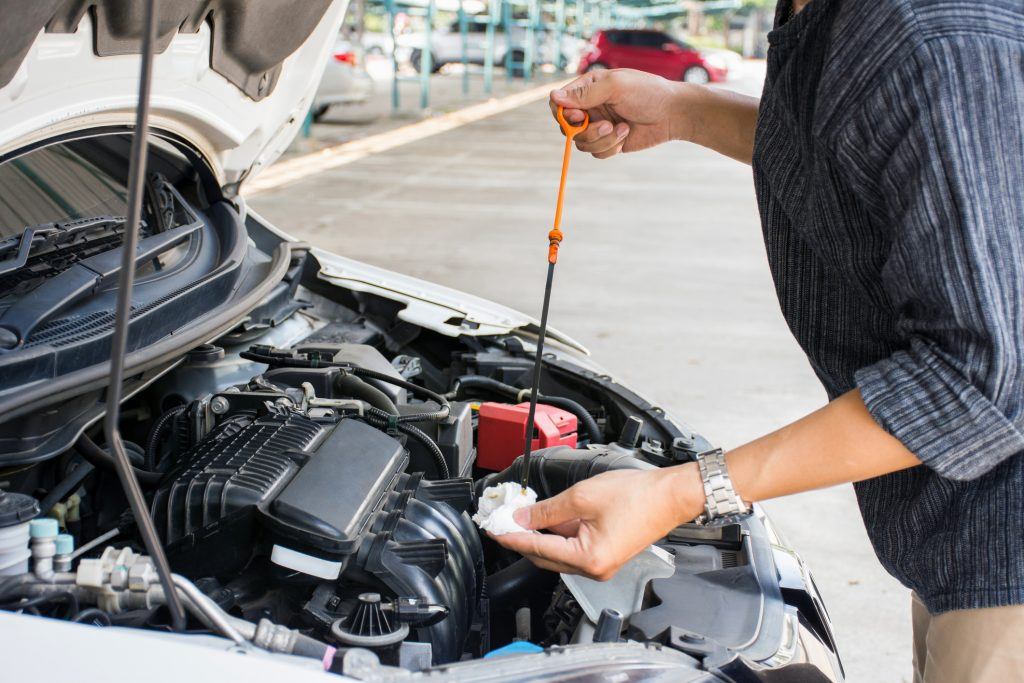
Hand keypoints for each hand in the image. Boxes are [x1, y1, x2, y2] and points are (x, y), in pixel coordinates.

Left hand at [492, 464, 703, 580]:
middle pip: (544, 556)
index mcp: (588, 559)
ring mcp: (600, 564)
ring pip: (557, 552)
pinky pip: (572, 547)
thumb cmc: (637, 496)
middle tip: (502, 521)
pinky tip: (548, 518)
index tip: (493, 528)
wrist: (670, 495)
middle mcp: (594, 569)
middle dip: (521, 537)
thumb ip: (547, 510)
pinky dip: (557, 534)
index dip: (511, 536)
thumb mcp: (581, 497)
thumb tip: (522, 517)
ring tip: (522, 515)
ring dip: (539, 535)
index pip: (537, 548)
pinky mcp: (605, 554)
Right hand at [550, 69, 692, 158]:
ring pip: (581, 144)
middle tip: (606, 125)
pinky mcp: (609, 143)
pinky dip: (610, 147)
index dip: (564, 114)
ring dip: (602, 140)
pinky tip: (626, 135)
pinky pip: (596, 153)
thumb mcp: (615, 86)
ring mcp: (599, 126)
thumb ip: (585, 93)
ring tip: (622, 129)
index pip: (559, 104)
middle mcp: (590, 108)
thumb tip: (553, 97)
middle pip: (567, 128)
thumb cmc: (647, 92)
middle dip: (586, 131)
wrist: (672, 114)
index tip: (580, 116)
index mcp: (588, 89)